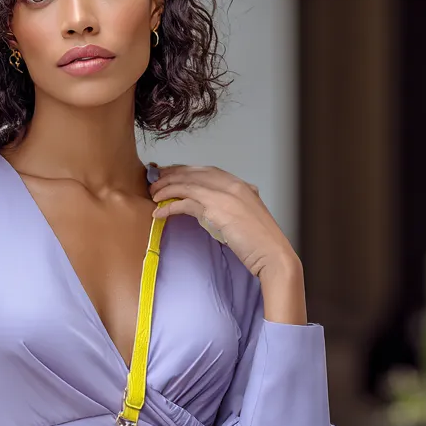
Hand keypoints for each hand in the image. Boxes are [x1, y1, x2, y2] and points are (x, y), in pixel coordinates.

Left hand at [149, 165, 295, 278]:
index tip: (170, 174)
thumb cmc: (260, 242)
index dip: (185, 171)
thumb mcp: (245, 216)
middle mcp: (231, 185)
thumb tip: (208, 209)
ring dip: (166, 189)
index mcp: (240, 185)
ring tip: (153, 195)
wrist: (272, 254)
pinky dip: (169, 207)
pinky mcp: (215, 210)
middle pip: (193, 173)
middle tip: (155, 181)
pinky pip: (184, 203)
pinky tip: (158, 213)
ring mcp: (224, 195)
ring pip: (186, 185)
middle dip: (171, 175)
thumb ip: (230, 206)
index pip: (206, 171)